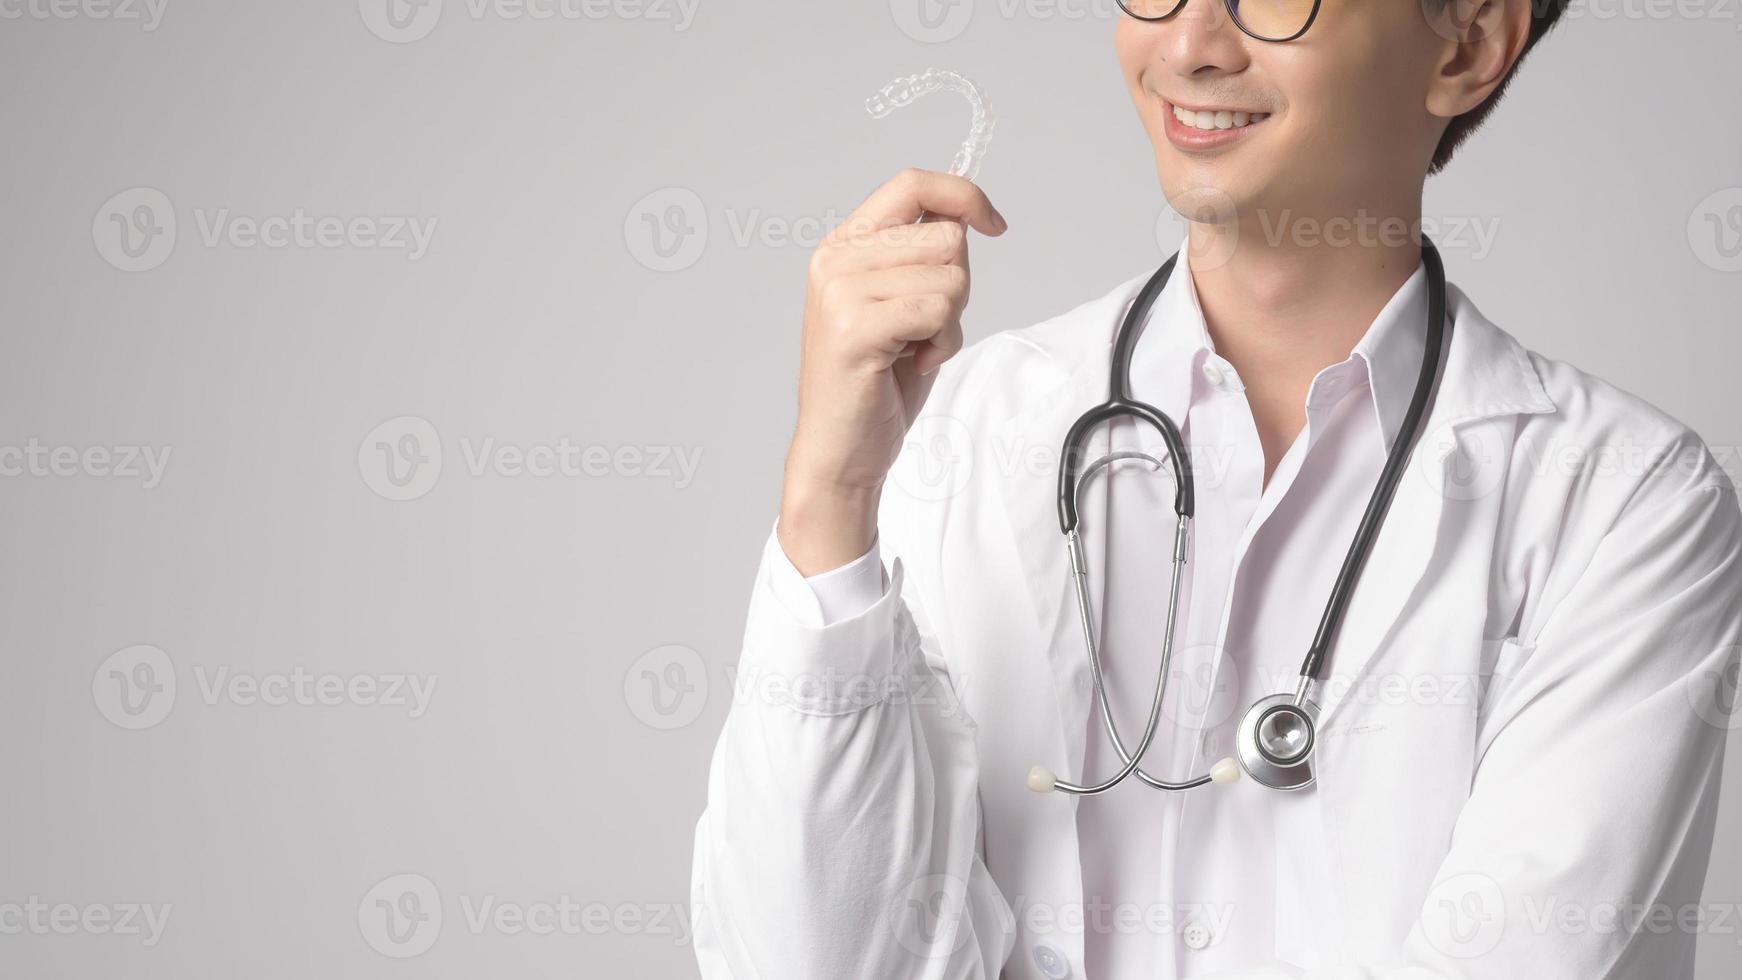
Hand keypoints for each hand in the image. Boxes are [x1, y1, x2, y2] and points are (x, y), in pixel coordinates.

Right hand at [779, 168, 1007, 574]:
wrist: (842, 449)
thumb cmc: (878, 383)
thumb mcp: (904, 304)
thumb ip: (923, 256)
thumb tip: (968, 215)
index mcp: (843, 245)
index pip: (912, 183)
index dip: (964, 195)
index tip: (994, 224)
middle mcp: (836, 260)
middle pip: (945, 237)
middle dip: (958, 286)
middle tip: (925, 327)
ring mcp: (840, 292)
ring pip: (949, 276)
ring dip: (950, 321)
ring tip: (915, 349)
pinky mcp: (855, 327)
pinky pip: (938, 310)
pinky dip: (942, 343)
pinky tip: (912, 363)